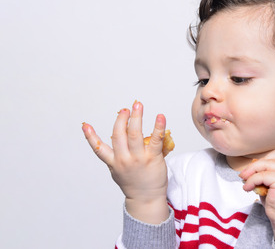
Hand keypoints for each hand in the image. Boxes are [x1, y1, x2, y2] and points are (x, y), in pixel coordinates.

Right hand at [82, 101, 168, 223]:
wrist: (147, 199)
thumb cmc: (134, 183)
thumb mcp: (119, 171)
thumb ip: (118, 155)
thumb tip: (122, 137)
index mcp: (114, 162)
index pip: (99, 149)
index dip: (91, 137)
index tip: (85, 125)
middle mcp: (124, 159)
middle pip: (119, 135)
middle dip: (121, 120)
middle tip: (125, 109)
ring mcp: (138, 159)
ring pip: (135, 134)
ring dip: (136, 117)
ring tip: (137, 105)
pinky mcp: (153, 158)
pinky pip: (156, 139)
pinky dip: (158, 127)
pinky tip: (160, 117)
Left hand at [239, 147, 274, 245]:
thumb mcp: (274, 182)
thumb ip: (269, 171)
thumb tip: (252, 163)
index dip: (272, 156)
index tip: (261, 168)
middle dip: (260, 162)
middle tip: (247, 173)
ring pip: (267, 163)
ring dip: (252, 171)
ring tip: (245, 180)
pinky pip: (262, 175)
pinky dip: (251, 180)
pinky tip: (248, 188)